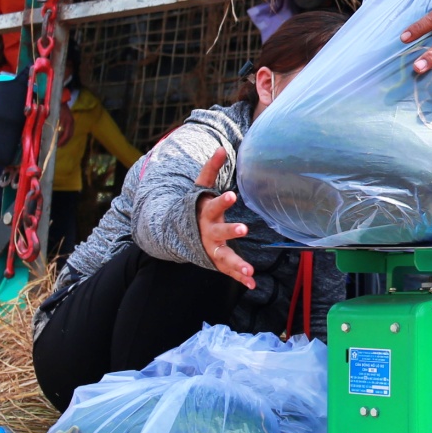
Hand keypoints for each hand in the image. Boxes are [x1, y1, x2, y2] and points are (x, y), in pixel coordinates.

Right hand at [194, 148, 254, 288]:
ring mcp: (211, 248)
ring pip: (223, 257)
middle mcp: (207, 232)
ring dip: (236, 264)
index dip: (221, 201)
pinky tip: (252, 284)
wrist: (179, 231)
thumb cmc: (196, 206)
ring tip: (249, 271)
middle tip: (243, 228)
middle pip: (218, 232)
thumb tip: (222, 148)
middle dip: (230, 231)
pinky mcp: (217, 261)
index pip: (213, 205)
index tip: (231, 194)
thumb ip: (211, 169)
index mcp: (205, 213)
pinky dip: (240, 278)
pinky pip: (228, 271)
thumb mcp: (201, 187)